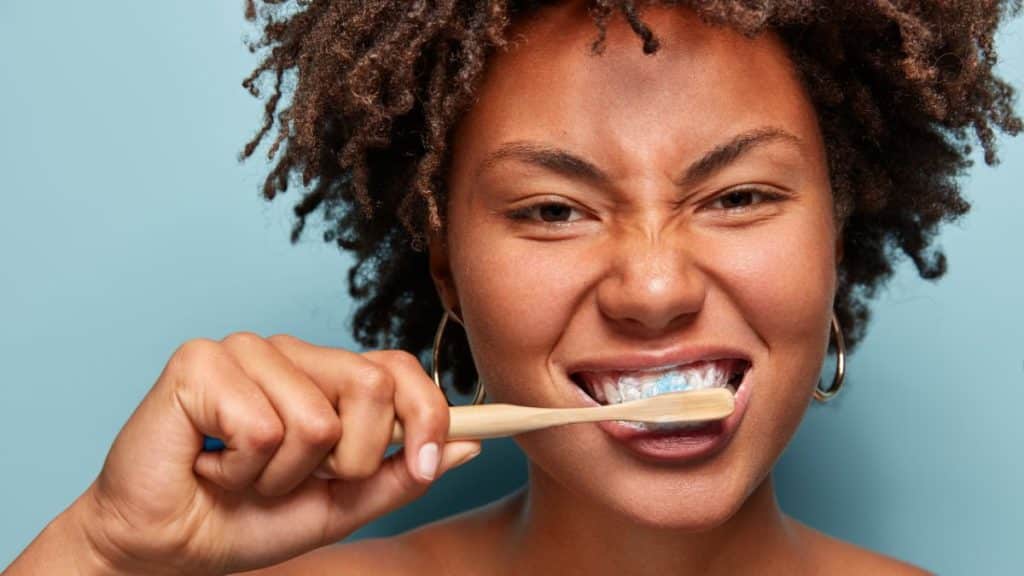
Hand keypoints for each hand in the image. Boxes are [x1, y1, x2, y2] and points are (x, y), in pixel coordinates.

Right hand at [72, 333, 480, 575]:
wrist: (166, 548)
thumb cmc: (247, 520)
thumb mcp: (342, 508)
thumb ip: (400, 475)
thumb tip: (471, 445)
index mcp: (325, 376)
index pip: (398, 368)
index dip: (427, 414)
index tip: (428, 462)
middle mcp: (291, 352)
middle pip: (372, 386)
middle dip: (348, 461)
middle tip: (298, 480)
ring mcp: (245, 350)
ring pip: (315, 420)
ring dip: (282, 477)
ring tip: (243, 476)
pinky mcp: (200, 361)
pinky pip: (262, 429)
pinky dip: (240, 471)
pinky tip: (210, 466)